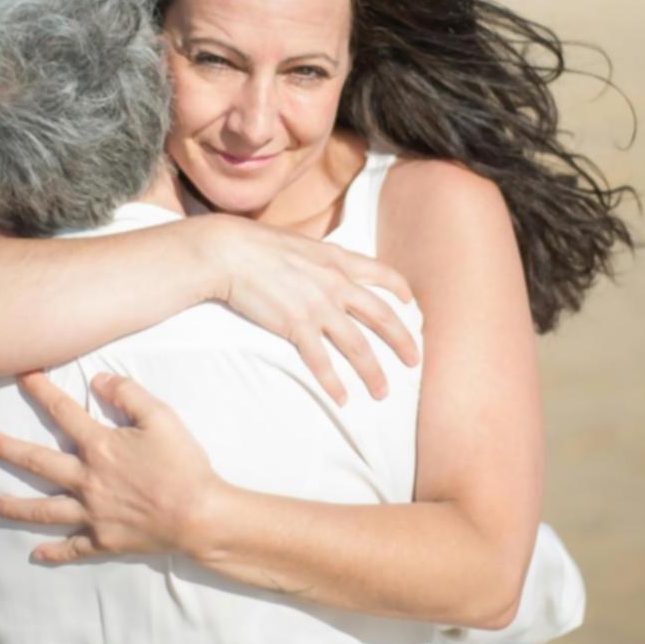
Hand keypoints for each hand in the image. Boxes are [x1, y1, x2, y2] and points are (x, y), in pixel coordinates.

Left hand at [0, 371, 218, 563]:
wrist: (198, 515)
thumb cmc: (183, 463)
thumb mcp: (161, 417)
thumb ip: (128, 394)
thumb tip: (98, 380)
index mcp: (100, 447)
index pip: (63, 412)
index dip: (41, 390)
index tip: (22, 374)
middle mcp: (87, 480)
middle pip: (38, 462)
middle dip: (7, 449)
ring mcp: (92, 513)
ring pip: (45, 510)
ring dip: (17, 507)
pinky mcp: (103, 540)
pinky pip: (72, 547)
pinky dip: (53, 552)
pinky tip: (36, 554)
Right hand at [200, 216, 419, 405]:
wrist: (229, 251)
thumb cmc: (256, 245)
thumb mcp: (300, 244)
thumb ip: (319, 259)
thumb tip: (324, 266)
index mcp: (337, 260)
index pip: (382, 274)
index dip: (400, 289)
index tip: (410, 304)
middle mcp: (335, 284)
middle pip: (381, 317)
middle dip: (402, 342)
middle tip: (415, 362)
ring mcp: (318, 307)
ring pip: (358, 346)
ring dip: (373, 373)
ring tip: (381, 393)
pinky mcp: (296, 326)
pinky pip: (322, 361)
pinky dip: (334, 383)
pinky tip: (342, 399)